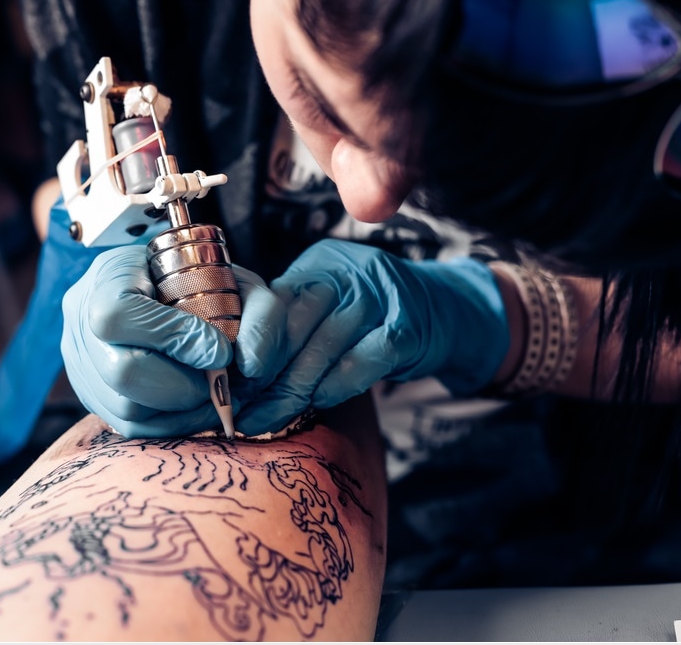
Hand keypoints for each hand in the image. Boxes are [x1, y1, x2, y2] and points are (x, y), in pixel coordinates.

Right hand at [60, 245, 287, 437]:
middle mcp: (81, 327)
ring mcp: (82, 368)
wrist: (162, 286)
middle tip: (218, 379)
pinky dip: (173, 421)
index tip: (219, 349)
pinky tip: (198, 404)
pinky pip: (131, 426)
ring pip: (128, 409)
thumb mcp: (236, 279)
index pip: (120, 316)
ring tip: (213, 392)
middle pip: (122, 374)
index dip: (174, 338)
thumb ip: (256, 314)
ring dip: (183, 408)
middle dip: (184, 384)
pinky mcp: (94, 398)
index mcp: (105, 280)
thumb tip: (245, 366)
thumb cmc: (200, 277)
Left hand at [236, 239, 509, 435]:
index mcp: (319, 264)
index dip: (251, 339)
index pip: (274, 299)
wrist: (446, 312)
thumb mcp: (329, 304)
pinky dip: (335, 386)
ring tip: (268, 418)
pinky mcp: (408, 328)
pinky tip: (318, 403)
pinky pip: (363, 361)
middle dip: (265, 376)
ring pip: (324, 348)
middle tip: (241, 409)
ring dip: (293, 391)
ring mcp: (381, 297)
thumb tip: (235, 374)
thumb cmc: (371, 318)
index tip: (234, 376)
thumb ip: (289, 326)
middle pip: (295, 326)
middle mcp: (349, 272)